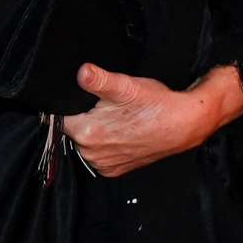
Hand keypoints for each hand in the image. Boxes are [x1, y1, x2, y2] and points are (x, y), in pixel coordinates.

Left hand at [62, 63, 242, 177]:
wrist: (183, 125)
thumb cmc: (155, 105)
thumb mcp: (125, 86)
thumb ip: (98, 80)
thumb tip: (82, 72)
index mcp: (88, 133)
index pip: (58, 118)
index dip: (65, 105)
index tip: (77, 98)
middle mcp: (92, 154)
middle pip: (71, 130)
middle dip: (81, 116)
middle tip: (102, 105)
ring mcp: (104, 164)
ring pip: (84, 142)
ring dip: (93, 130)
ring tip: (113, 117)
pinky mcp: (115, 169)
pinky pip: (98, 154)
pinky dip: (104, 143)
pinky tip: (118, 130)